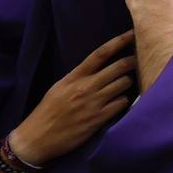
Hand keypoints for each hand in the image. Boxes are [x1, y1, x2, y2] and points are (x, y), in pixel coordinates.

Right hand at [7, 31, 136, 165]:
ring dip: (127, 83)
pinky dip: (123, 101)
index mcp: (74, 77)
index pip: (100, 54)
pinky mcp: (98, 119)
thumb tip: (99, 66)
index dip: (119, 42)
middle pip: (119, 67)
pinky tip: (118, 103)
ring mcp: (93, 103)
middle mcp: (85, 87)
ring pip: (124, 83)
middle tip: (136, 61)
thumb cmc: (48, 112)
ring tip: (123, 85)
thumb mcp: (59, 87)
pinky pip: (122, 103)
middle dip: (131, 62)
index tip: (132, 34)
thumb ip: (78, 76)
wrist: (36, 139)